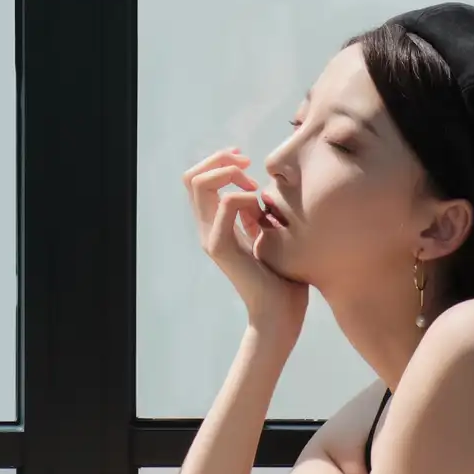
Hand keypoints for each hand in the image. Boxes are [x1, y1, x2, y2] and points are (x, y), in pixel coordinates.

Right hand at [184, 146, 308, 338]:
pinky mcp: (220, 247)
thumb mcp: (267, 236)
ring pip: (200, 183)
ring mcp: (210, 236)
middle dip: (221, 160)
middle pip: (192, 176)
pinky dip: (247, 197)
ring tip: (253, 187)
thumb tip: (259, 193)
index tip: (247, 161)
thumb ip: (256, 215)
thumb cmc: (281, 277)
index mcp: (215, 224)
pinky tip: (262, 212)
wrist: (279, 313)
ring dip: (229, 174)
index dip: (219, 161)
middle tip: (247, 165)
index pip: (198, 179)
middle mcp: (206, 228)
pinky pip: (227, 204)